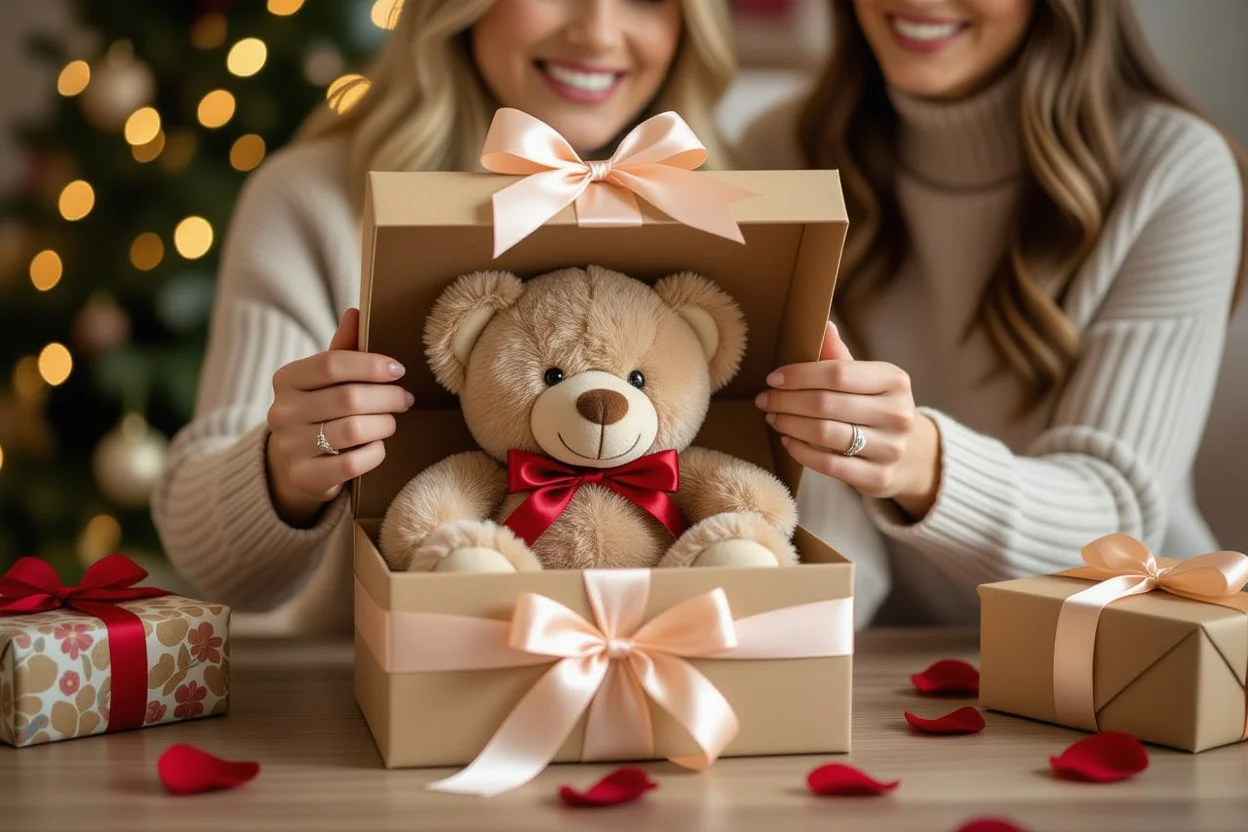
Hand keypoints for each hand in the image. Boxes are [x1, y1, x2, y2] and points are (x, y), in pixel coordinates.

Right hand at [265, 308, 413, 526]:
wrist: (294, 463)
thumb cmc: (319, 410)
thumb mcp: (325, 379)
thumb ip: (342, 348)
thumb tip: (356, 311)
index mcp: (286, 379)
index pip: (332, 364)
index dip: (371, 365)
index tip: (398, 370)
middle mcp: (282, 412)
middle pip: (349, 398)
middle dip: (387, 397)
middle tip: (405, 399)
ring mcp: (290, 447)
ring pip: (354, 430)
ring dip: (384, 425)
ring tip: (390, 421)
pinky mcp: (305, 477)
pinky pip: (353, 463)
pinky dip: (374, 453)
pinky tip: (376, 446)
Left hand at [755, 322, 940, 517]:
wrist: (908, 454)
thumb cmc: (874, 407)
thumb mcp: (865, 379)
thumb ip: (840, 357)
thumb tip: (823, 324)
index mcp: (894, 381)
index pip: (837, 373)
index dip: (799, 375)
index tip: (773, 378)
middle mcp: (898, 414)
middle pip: (826, 404)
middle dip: (786, 400)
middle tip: (764, 399)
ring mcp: (890, 448)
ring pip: (824, 434)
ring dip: (789, 424)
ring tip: (772, 417)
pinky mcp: (878, 477)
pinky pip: (828, 464)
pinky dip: (800, 451)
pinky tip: (787, 440)